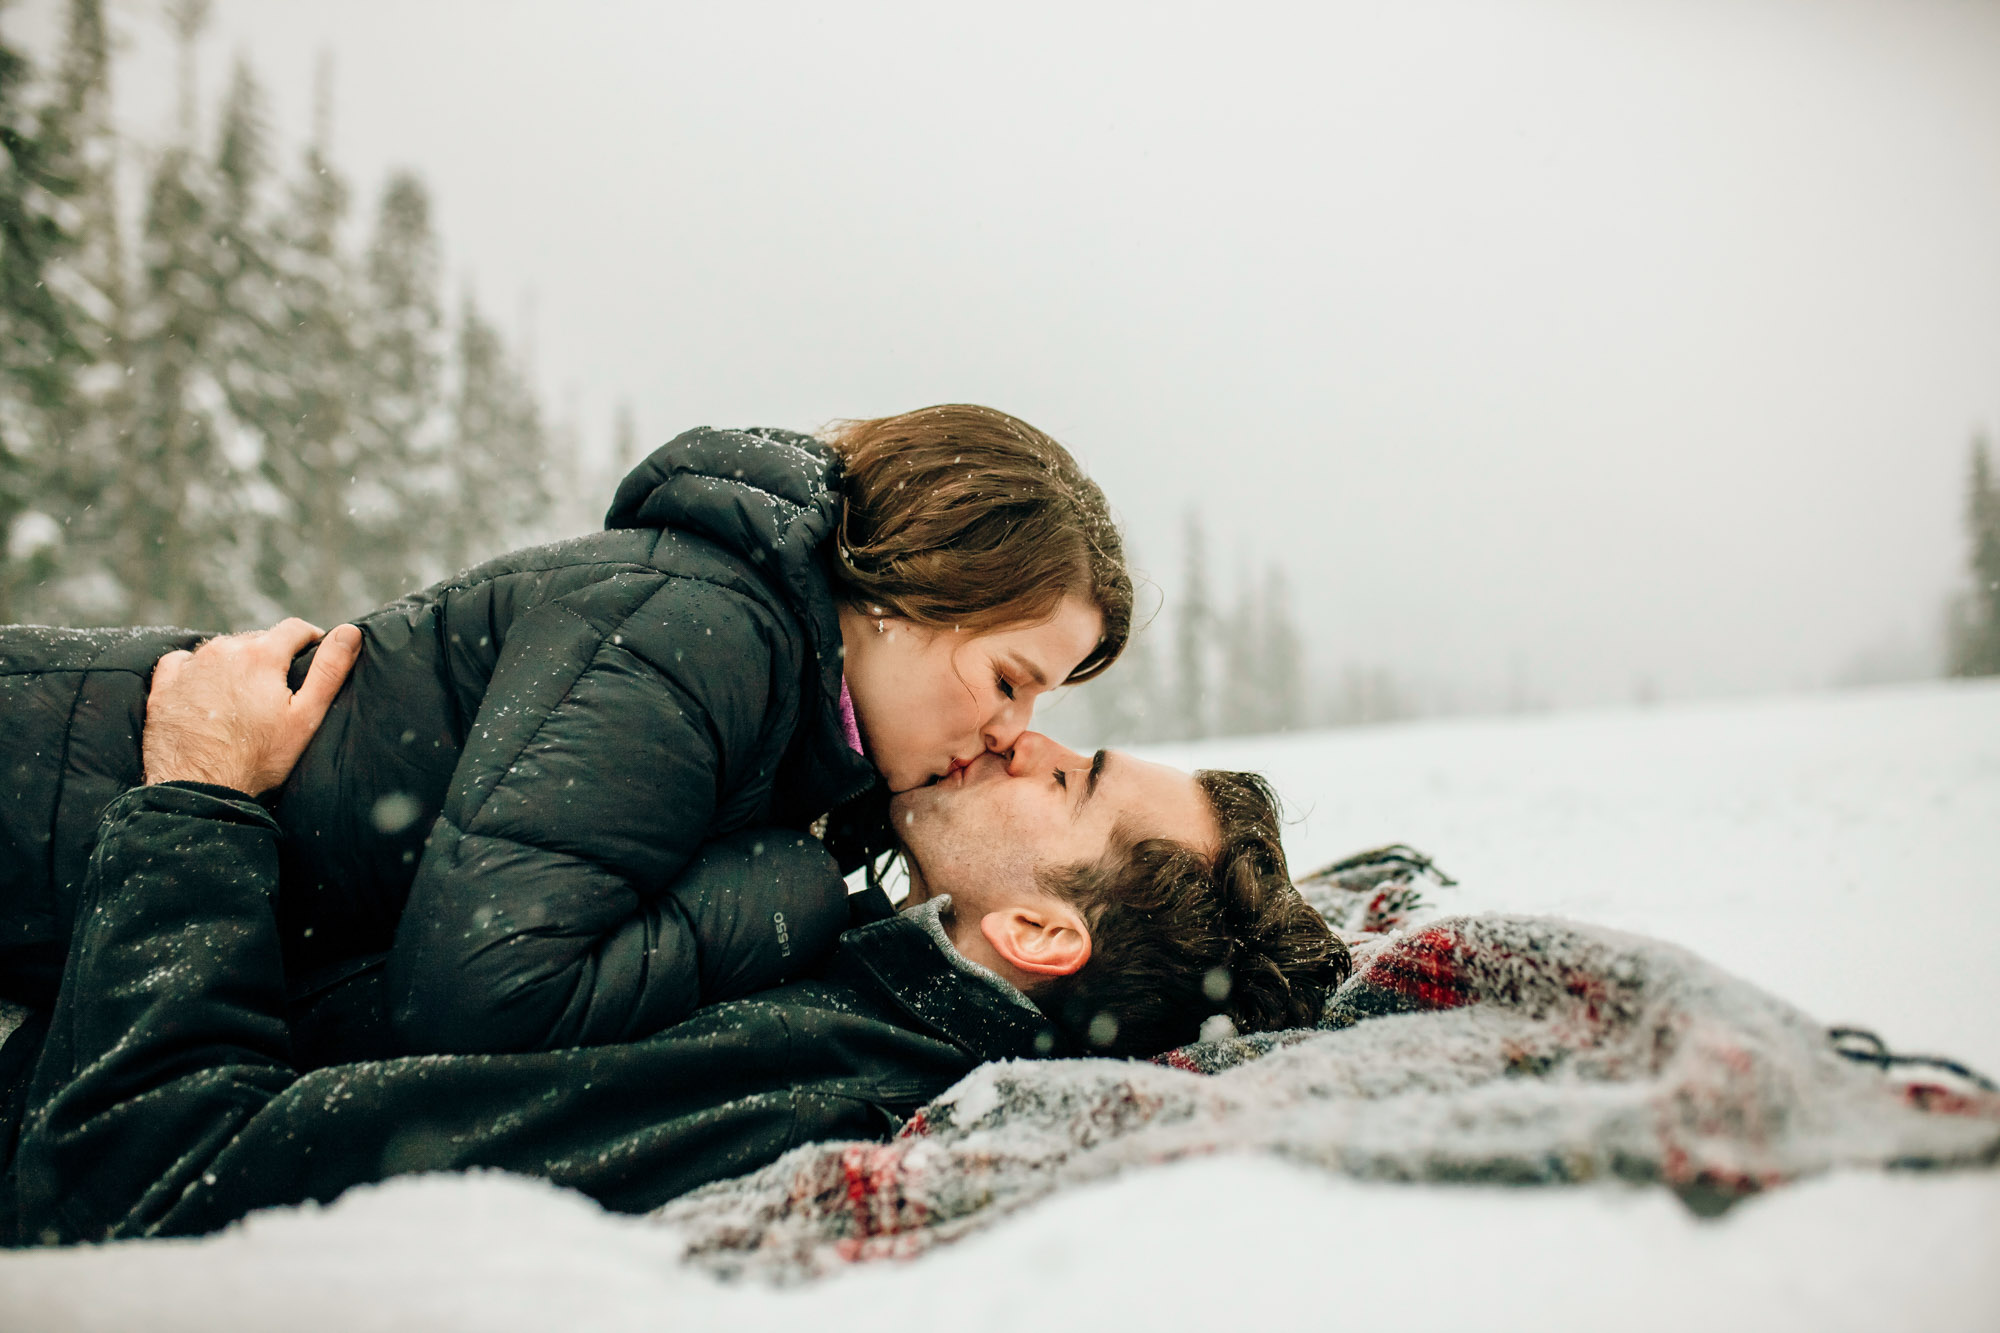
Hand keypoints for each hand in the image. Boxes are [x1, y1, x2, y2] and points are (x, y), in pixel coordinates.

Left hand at [143, 618, 362, 795]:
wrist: (198, 788)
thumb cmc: (259, 757)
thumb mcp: (306, 717)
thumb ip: (329, 670)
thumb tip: (350, 631)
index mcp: (261, 654)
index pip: (295, 628)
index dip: (311, 640)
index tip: (314, 655)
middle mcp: (223, 650)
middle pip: (258, 639)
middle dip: (273, 656)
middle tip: (279, 689)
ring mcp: (190, 666)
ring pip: (223, 650)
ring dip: (237, 663)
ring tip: (245, 696)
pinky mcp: (165, 684)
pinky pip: (184, 662)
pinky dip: (198, 670)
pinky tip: (206, 692)